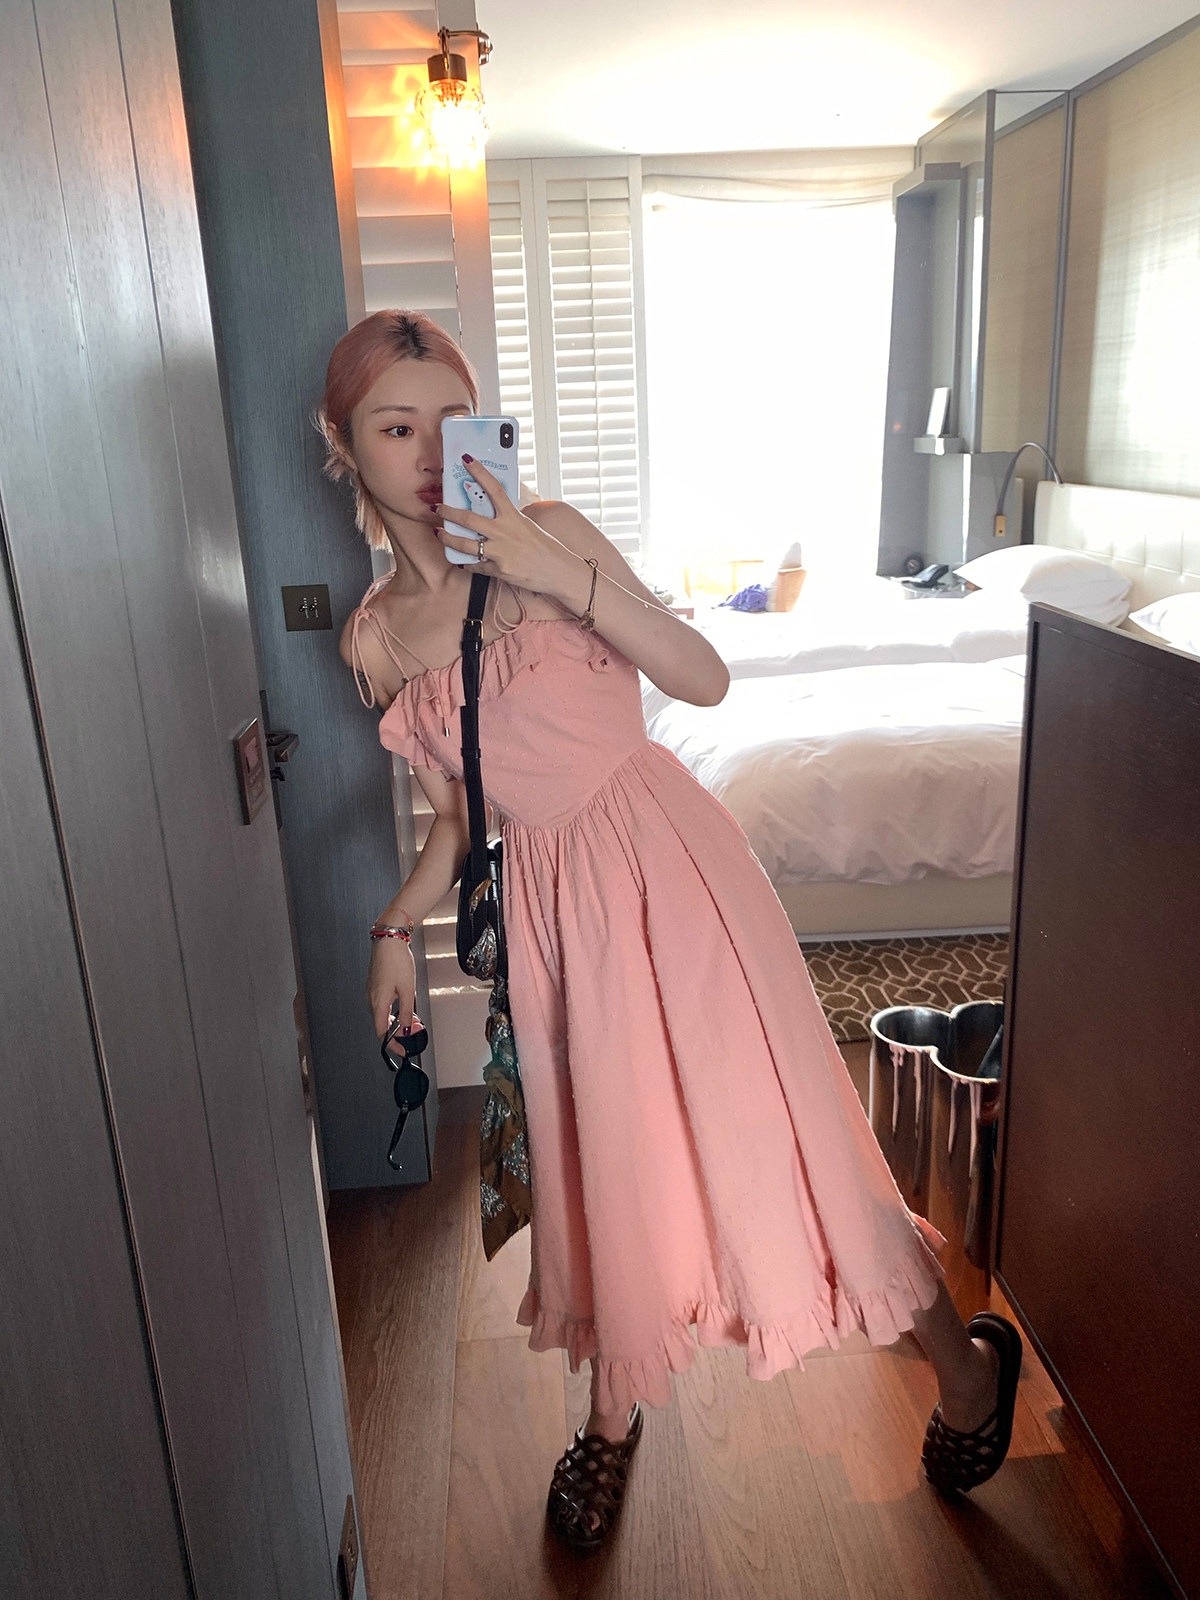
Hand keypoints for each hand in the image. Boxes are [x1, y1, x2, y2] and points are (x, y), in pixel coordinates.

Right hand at [367, 938, 416, 1041]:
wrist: (389, 940)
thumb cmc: (397, 962)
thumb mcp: (408, 990)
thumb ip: (407, 1012)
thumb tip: (407, 1029)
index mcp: (378, 1003)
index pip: (382, 1032)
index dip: (392, 1044)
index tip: (402, 1051)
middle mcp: (371, 999)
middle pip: (382, 1024)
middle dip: (398, 1031)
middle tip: (414, 1031)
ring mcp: (371, 991)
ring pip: (382, 1013)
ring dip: (396, 1020)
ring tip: (413, 1018)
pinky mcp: (374, 984)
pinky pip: (382, 1003)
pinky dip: (392, 1009)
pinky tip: (403, 1005)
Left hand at [435, 457, 573, 595]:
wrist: (557, 570)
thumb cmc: (544, 547)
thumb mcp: (527, 525)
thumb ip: (508, 518)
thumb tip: (491, 511)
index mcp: (513, 516)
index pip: (493, 488)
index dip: (479, 471)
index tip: (466, 459)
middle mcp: (504, 532)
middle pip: (467, 519)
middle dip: (447, 512)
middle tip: (438, 507)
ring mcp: (499, 552)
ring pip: (464, 544)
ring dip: (447, 539)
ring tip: (439, 533)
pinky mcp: (498, 570)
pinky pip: (475, 565)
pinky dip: (467, 563)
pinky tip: (461, 560)